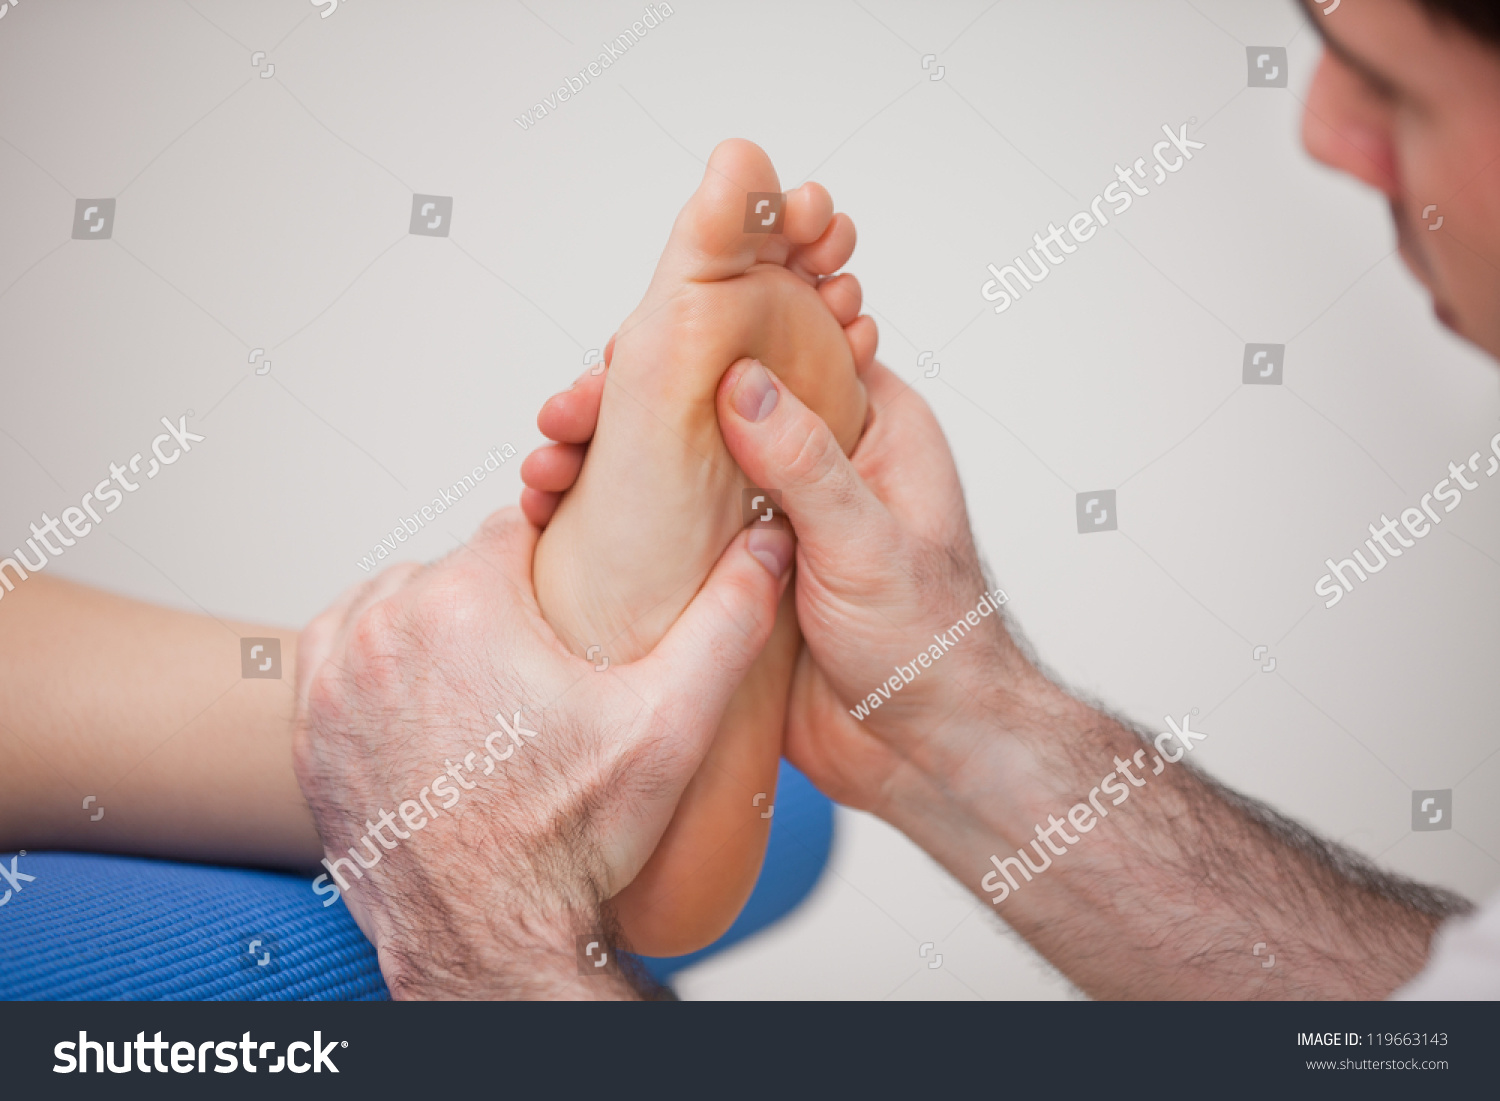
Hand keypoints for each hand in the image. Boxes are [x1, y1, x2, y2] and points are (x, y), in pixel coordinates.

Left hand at [292, 506, 792, 998]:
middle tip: (541, 656)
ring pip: (391, 603)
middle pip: (452, 569)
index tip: (574, 591)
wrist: (487, 940)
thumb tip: (767, 546)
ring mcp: (335, 681)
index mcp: (462, 604)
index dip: (553, 555)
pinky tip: (421, 688)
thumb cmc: (566, 842)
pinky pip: (336, 649)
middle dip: (496, 598)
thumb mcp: (669, 725)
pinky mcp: (310, 728)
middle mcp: (383, 629)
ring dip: (431, 620)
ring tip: (486, 673)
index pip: (512, 528)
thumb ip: (725, 621)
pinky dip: (372, 655)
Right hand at [520, 356, 1032, 817]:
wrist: (923, 752)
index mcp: (869, 427)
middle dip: (626, 401)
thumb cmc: (933, 646)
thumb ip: (807, 463)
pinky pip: (663, 530)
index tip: (631, 346)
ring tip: (544, 467)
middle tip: (567, 412)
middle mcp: (812, 460)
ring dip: (605, 458)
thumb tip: (739, 381)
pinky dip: (610, 518)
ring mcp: (765, 516)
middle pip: (705, 402)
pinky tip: (555, 517)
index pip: (776, 349)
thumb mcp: (871, 542)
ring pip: (674, 464)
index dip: (700, 338)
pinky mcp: (730, 571)